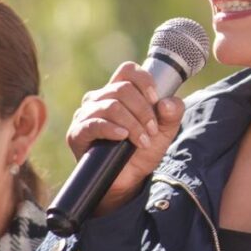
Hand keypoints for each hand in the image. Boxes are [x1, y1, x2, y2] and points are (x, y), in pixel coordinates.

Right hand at [66, 62, 183, 213]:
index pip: (128, 70)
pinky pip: (94, 124)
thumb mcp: (165, 131)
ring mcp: (86, 114)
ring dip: (133, 124)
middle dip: (143, 110)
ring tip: (142, 141)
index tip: (155, 100)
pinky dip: (113, 129)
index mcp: (118, 91)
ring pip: (111, 106)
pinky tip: (123, 137)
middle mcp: (99, 98)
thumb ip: (173, 113)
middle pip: (123, 88)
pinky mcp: (78, 133)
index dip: (144, 81)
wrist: (128, 180)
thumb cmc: (143, 150)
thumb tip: (167, 103)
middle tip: (151, 131)